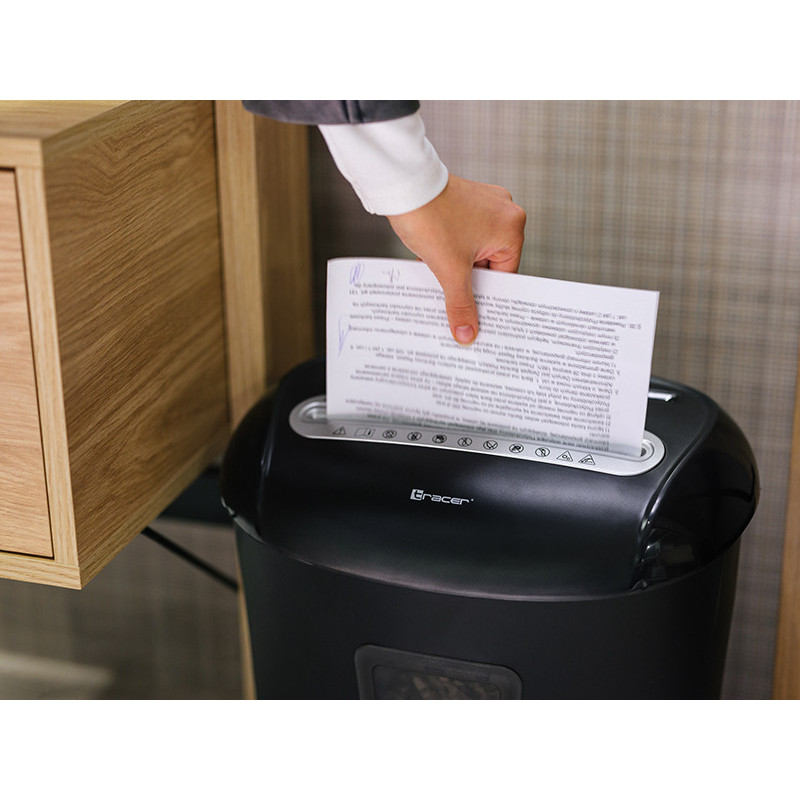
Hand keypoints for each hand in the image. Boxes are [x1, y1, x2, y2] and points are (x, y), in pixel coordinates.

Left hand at [387, 174, 525, 344]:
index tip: (475, 314)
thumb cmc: (431, 218)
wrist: (402, 184)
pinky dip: (451, 249)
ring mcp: (484, 203)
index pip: (505, 274)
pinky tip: (433, 260)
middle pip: (490, 262)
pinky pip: (464, 234)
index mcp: (511, 227)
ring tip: (439, 276)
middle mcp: (504, 211)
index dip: (486, 295)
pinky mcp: (466, 200)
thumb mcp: (449, 270)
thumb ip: (461, 304)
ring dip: (457, 266)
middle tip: (453, 300)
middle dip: (469, 280)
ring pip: (475, 250)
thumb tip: (468, 333)